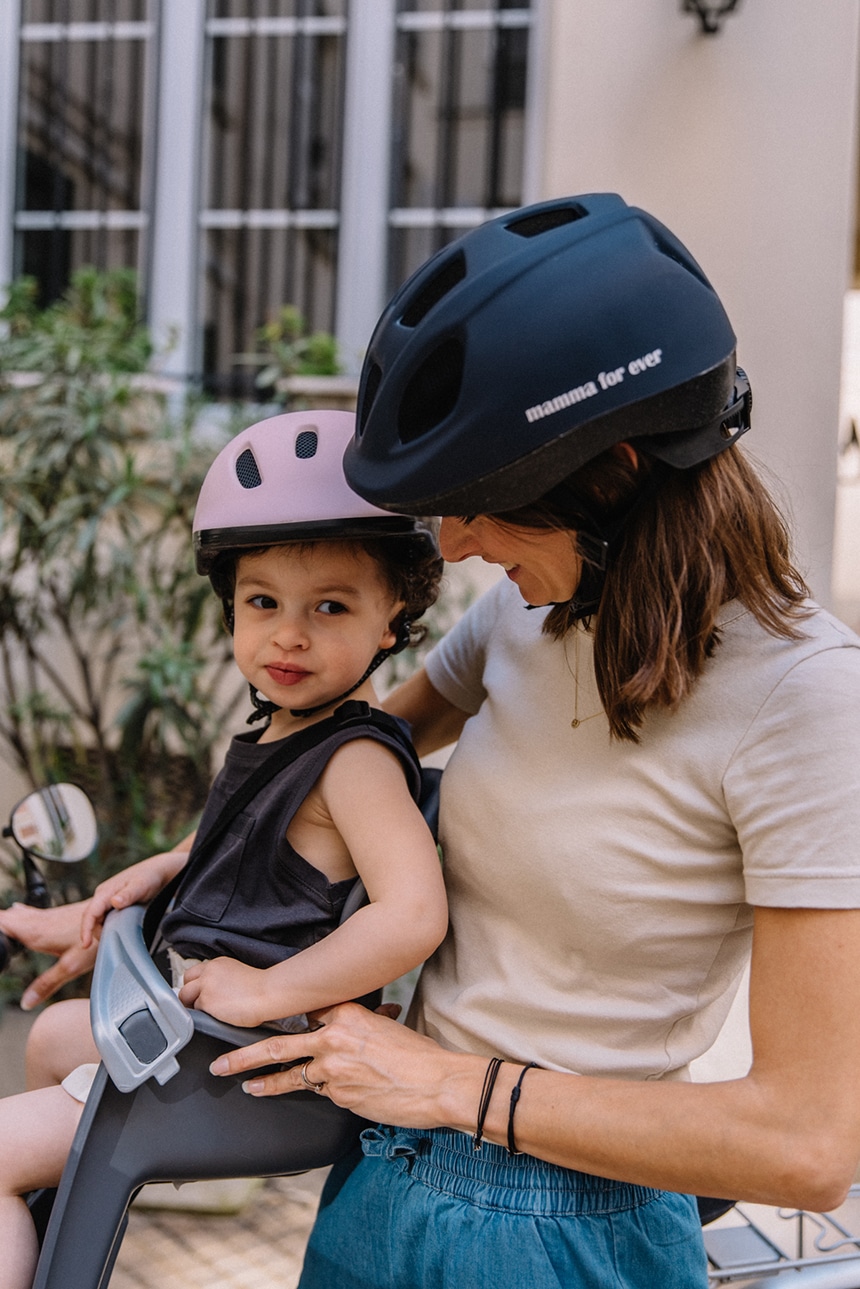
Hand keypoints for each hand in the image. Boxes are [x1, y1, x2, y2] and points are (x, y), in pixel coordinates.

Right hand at [0, 901, 96, 1008]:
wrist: (119, 915)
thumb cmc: (99, 938)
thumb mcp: (70, 967)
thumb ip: (46, 985)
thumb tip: (26, 1002)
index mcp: (37, 932)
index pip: (5, 923)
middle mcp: (40, 921)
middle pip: (9, 918)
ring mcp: (49, 916)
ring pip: (19, 914)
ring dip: (6, 918)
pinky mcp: (58, 915)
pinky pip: (30, 912)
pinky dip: (19, 915)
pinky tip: (17, 910)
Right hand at [80, 850, 187, 948]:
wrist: (158, 872)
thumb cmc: (149, 876)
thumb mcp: (140, 885)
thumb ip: (128, 894)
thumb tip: (114, 902)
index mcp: (105, 892)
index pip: (90, 913)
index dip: (85, 929)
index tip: (85, 945)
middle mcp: (103, 896)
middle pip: (92, 920)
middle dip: (96, 933)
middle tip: (111, 945)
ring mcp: (108, 901)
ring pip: (99, 921)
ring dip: (104, 931)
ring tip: (118, 939)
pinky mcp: (114, 906)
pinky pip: (107, 919)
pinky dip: (110, 928)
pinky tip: (120, 933)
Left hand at [179, 957, 270, 1027]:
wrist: (267, 993)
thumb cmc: (261, 988)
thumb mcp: (238, 975)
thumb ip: (222, 979)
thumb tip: (216, 992)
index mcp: (218, 963)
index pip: (196, 971)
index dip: (195, 984)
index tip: (199, 992)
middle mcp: (209, 971)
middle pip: (185, 981)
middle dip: (188, 993)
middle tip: (196, 1004)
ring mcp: (206, 986)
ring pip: (186, 997)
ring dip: (194, 1006)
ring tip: (207, 1013)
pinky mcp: (206, 1001)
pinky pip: (195, 1012)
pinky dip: (202, 1016)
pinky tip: (214, 1018)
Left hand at [208, 1001, 470, 1128]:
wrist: (437, 1083)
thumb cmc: (418, 1054)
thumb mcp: (386, 1027)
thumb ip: (363, 1024)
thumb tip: (361, 1019)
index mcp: (345, 1013)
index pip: (303, 1013)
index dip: (279, 1019)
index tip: (255, 1021)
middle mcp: (333, 1039)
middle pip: (277, 1045)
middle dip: (243, 1056)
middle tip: (220, 1063)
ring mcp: (333, 1070)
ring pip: (292, 1076)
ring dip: (267, 1083)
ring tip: (248, 1086)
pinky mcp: (339, 1096)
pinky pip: (322, 1093)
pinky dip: (323, 1092)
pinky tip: (329, 1092)